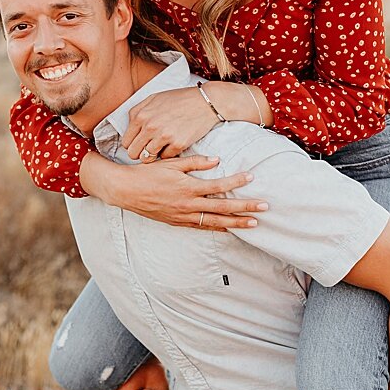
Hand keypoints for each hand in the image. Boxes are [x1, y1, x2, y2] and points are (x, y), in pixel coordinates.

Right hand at [83, 154, 267, 230]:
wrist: (126, 191)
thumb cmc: (147, 174)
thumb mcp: (170, 163)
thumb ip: (195, 162)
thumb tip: (217, 160)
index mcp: (188, 187)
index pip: (219, 185)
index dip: (237, 181)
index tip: (252, 177)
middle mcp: (188, 204)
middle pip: (223, 207)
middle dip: (245, 207)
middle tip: (264, 207)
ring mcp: (183, 216)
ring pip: (215, 221)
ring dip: (236, 222)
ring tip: (253, 224)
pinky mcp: (178, 222)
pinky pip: (202, 227)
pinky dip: (217, 228)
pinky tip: (229, 229)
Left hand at [122, 87, 220, 162]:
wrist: (205, 101)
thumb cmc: (179, 99)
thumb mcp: (154, 98)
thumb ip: (138, 111)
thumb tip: (129, 126)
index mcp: (141, 115)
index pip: (126, 141)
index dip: (132, 144)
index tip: (139, 144)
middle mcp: (150, 127)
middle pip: (134, 153)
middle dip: (139, 153)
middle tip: (148, 149)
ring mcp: (164, 136)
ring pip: (148, 158)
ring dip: (153, 155)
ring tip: (160, 148)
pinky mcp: (178, 144)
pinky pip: (165, 157)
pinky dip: (168, 153)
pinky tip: (173, 145)